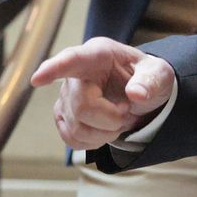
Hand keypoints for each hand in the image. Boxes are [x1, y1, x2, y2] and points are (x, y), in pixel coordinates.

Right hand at [30, 37, 175, 150]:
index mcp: (98, 54)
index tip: (37, 79)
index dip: (54, 69)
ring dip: (105, 132)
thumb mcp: (159, 74)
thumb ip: (151, 80)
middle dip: (111, 119)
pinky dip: (93, 142)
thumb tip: (136, 94)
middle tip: (128, 112)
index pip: (72, 60)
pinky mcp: (63, 115)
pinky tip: (105, 130)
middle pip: (81, 107)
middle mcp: (76, 74)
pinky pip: (71, 138)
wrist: (140, 92)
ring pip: (75, 127)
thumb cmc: (146, 77)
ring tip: (119, 119)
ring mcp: (66, 96)